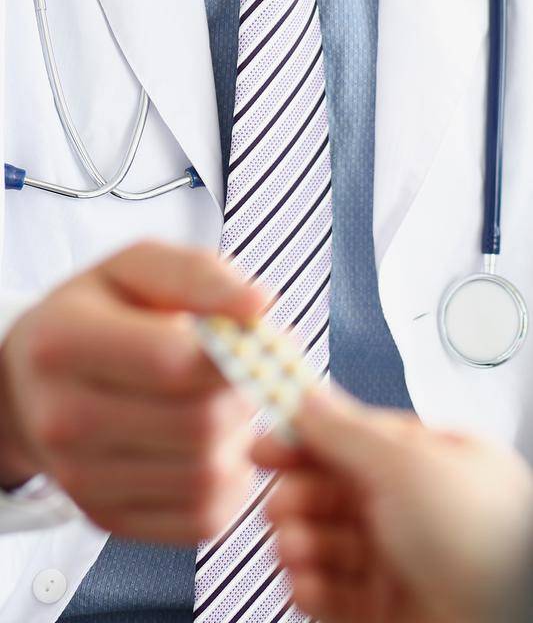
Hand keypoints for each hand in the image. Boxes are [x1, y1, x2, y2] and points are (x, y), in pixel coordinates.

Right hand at [0, 241, 266, 541]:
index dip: (234, 352)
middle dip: (243, 396)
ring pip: (206, 477)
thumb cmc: (97, 312)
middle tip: (246, 372)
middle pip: (196, 424)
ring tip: (226, 405)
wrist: (32, 382)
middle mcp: (63, 418)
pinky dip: (231, 485)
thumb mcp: (136, 267)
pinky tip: (216, 446)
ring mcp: (81, 479)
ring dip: (240, 441)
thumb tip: (259, 304)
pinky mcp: (106, 519)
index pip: (172, 361)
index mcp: (64, 342)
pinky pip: (202, 519)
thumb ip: (198, 275)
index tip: (255, 338)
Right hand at [253, 382, 532, 622]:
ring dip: (299, 541)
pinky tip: (302, 580)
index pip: (353, 437)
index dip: (306, 437)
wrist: (501, 619)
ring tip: (292, 544)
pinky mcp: (383, 609)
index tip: (267, 440)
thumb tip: (308, 399)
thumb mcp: (407, 463)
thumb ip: (347, 431)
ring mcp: (398, 560)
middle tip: (278, 500)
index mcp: (427, 459)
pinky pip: (330, 593)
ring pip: (326, 541)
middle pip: (332, 491)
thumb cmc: (484, 537)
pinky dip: (309, 586)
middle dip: (297, 493)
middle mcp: (413, 508)